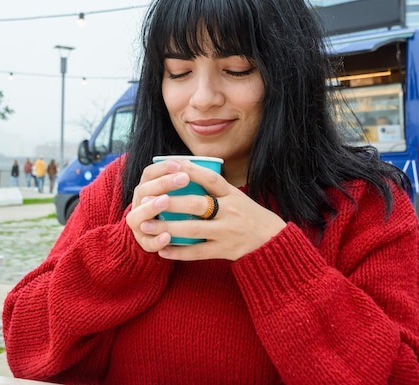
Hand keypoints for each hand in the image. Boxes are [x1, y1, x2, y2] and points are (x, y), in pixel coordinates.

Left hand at [126, 159, 285, 260]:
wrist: (271, 240)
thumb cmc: (247, 214)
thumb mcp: (236, 196)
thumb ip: (213, 188)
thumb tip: (182, 170)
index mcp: (232, 195)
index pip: (211, 178)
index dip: (191, 171)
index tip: (170, 166)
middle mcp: (230, 212)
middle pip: (198, 204)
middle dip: (171, 203)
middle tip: (147, 200)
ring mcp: (227, 232)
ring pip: (193, 230)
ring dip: (167, 228)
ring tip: (147, 225)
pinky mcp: (224, 251)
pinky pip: (198, 252)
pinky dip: (178, 252)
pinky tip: (162, 250)